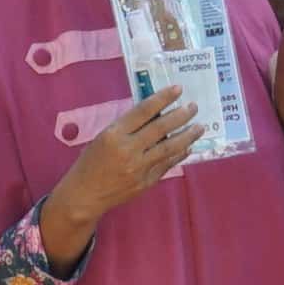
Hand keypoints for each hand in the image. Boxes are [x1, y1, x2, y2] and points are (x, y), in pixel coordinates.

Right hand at [40, 91, 202, 252]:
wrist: (84, 195)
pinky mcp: (146, 182)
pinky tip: (188, 147)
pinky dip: (179, 155)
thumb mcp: (103, 138)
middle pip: (161, 128)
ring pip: (169, 148)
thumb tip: (154, 113)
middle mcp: (128, 150)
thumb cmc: (90, 162)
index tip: (178, 89)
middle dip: (181, 115)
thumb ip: (126, 127)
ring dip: (187, 136)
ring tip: (199, 127)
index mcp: (114, 134)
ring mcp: (139, 168)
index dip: (162, 98)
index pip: (143, 111)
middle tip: (194, 107)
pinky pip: (167, 165)